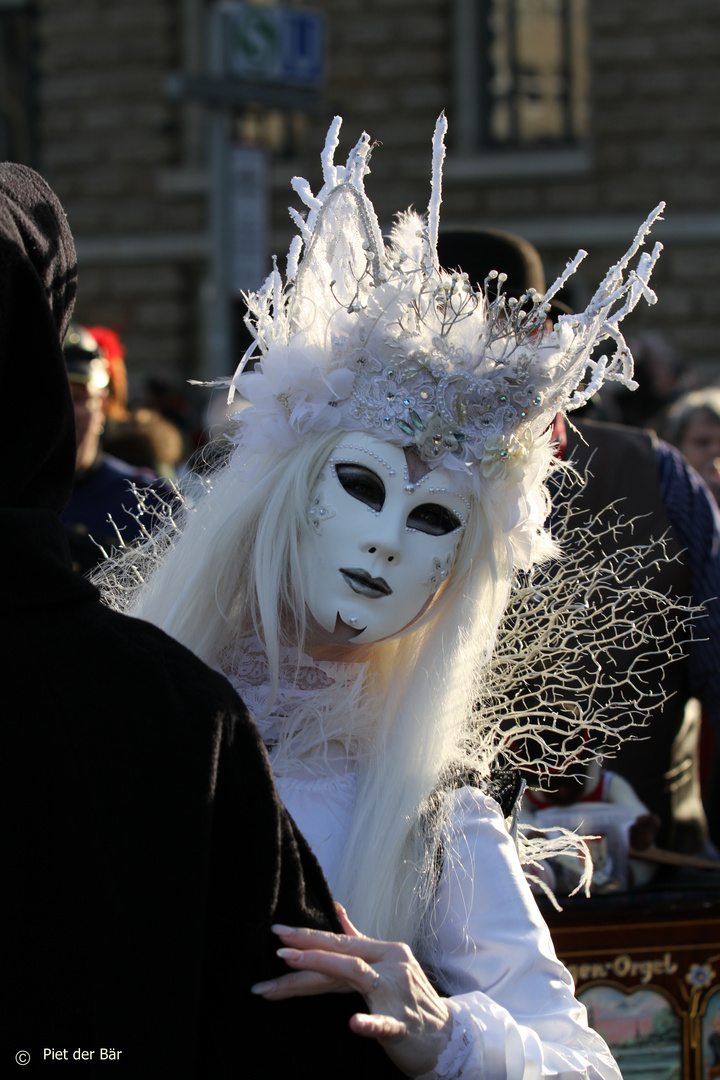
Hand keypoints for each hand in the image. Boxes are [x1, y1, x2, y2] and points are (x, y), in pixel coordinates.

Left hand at [251, 905, 452, 1076]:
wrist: (447, 1037)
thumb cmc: (412, 1001)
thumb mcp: (388, 965)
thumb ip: (360, 941)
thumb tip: (337, 911)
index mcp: (385, 952)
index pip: (341, 942)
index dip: (309, 937)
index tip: (279, 933)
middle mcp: (391, 967)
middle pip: (343, 955)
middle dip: (307, 950)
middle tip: (275, 949)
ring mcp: (397, 995)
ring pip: (356, 976)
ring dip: (322, 968)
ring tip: (291, 965)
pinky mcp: (403, 1025)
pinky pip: (385, 1023)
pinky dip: (369, 1023)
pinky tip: (353, 1023)